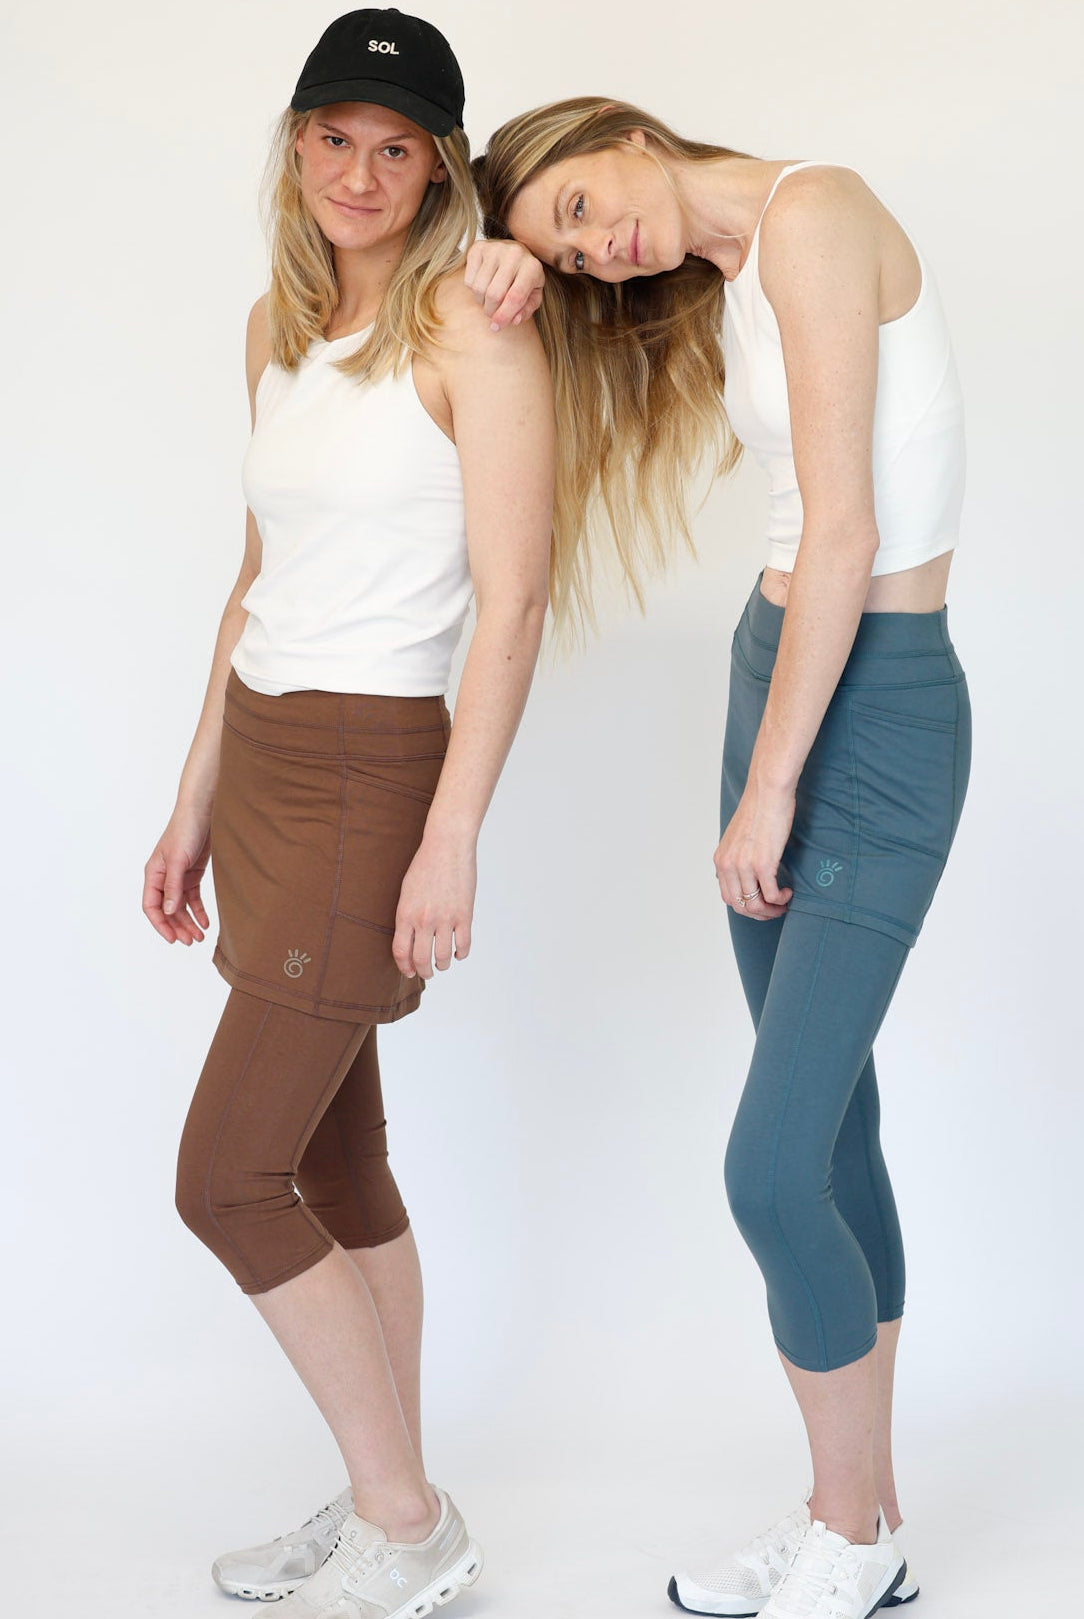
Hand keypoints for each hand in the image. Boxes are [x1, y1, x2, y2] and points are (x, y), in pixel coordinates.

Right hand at [143, 809, 211, 944]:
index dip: (161, 925)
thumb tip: (169, 911)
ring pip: (180, 907)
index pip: (152, 907)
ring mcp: (178, 877)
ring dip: (189, 922)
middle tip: (191, 942)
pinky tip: (205, 923)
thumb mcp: (178, 861)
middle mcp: (163, 879)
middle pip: (167, 910)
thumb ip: (173, 886)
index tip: (172, 939)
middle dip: (178, 927)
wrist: (203, 813)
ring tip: (199, 937)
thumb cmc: (185, 831)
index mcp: (153, 875)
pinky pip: (192, 898)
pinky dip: (198, 911)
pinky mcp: (192, 875)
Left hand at [392, 832, 476, 979]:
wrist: (447, 846)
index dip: (405, 966)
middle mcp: (424, 920)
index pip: (402, 952)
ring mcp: (446, 919)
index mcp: (406, 914)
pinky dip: (461, 954)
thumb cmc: (425, 865)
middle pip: (421, 959)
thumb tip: (409, 938)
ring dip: (442, 965)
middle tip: (427, 973)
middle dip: (424, 971)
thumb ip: (407, 915)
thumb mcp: (406, 891)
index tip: (409, 971)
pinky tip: (458, 953)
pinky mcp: (465, 915)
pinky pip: (463, 945)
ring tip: (442, 964)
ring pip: (442, 957)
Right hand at [464, 239, 545, 330]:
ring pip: (479, 288)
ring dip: (481, 301)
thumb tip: (514, 320)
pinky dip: (473, 289)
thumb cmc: (524, 279)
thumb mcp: (533, 296)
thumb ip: (526, 310)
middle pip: (494, 294)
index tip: (496, 327)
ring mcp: (495, 248)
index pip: (515, 297)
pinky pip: (469, 280)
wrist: (514, 253)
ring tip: (489, 299)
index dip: (504, 316)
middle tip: (493, 313)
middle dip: (491, 311)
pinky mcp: (478, 248)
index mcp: (532, 267)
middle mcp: (514, 254)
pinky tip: (483, 284)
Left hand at [714, 782, 795, 921]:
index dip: (746, 907)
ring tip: (783, 903)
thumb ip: (738, 857)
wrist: (767, 791)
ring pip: (755, 905)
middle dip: (759, 913)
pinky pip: (771, 895)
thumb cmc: (758, 810)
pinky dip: (781, 899)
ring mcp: (744, 866)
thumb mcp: (738, 837)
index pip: (728, 897)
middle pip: (739, 906)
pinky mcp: (763, 863)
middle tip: (775, 909)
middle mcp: (728, 865)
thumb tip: (747, 874)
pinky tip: (789, 892)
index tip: (762, 904)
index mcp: (721, 860)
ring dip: (771, 910)